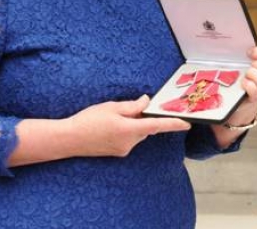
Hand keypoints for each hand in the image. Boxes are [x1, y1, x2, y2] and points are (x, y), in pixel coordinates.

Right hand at [64, 95, 190, 157]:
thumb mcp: (111, 107)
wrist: (70, 139)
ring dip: (131, 124)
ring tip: (109, 117)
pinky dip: (125, 131)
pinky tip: (108, 126)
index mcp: (130, 130)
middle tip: (126, 107)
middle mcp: (130, 143)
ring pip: (136, 134)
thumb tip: (146, 102)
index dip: (173, 124)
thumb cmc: (88, 120)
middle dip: (140, 118)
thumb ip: (132, 106)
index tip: (186, 123)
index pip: (157, 126)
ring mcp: (123, 150)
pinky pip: (128, 139)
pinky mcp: (117, 153)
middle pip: (145, 128)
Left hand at [226, 40, 256, 126]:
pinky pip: (255, 92)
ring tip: (246, 74)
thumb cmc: (249, 77)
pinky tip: (243, 82)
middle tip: (250, 64)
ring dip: (253, 75)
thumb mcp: (256, 62)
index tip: (250, 52)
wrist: (241, 99)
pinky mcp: (256, 100)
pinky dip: (248, 85)